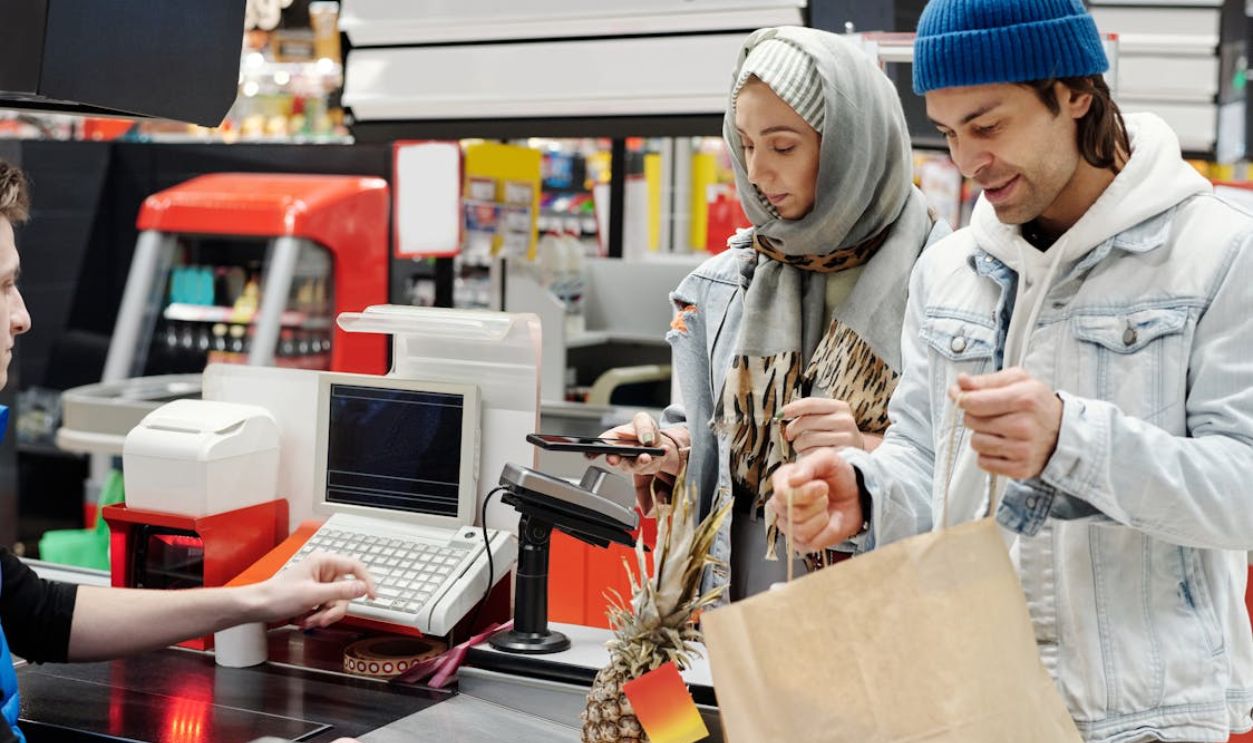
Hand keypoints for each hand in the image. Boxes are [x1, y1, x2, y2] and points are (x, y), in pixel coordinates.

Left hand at [252, 552, 375, 628]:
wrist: (257, 607)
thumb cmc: (277, 596)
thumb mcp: (312, 595)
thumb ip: (340, 591)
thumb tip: (362, 588)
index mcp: (324, 562)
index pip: (355, 567)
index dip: (367, 581)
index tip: (373, 596)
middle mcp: (323, 571)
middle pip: (346, 591)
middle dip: (334, 609)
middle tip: (322, 617)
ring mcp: (319, 584)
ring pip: (337, 603)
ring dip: (324, 615)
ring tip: (308, 619)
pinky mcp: (314, 596)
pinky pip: (327, 608)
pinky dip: (317, 616)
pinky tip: (304, 618)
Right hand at [596, 412, 686, 477]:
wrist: (657, 441)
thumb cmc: (643, 430)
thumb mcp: (643, 419)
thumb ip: (642, 424)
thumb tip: (645, 438)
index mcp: (613, 440)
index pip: (599, 446)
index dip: (592, 451)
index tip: (590, 453)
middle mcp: (620, 455)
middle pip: (613, 459)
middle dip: (613, 459)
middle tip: (614, 458)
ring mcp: (632, 464)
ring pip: (634, 466)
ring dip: (640, 461)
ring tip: (646, 455)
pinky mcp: (646, 468)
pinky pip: (652, 465)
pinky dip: (659, 457)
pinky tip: (664, 450)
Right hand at [766, 449, 862, 551]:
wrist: (856, 494)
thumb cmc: (838, 476)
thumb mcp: (827, 460)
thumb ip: (808, 465)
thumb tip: (793, 480)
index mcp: (782, 481)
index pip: (782, 495)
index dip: (805, 493)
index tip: (823, 485)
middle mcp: (781, 504)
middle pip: (792, 514)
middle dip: (818, 505)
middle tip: (826, 496)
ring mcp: (789, 525)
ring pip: (801, 531)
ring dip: (823, 519)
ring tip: (828, 508)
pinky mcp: (802, 542)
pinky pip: (812, 544)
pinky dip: (828, 533)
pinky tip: (830, 521)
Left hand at [780, 397, 864, 455]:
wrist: (855, 451)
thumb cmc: (832, 432)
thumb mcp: (826, 418)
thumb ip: (808, 413)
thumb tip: (781, 414)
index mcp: (840, 407)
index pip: (810, 404)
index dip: (792, 408)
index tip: (780, 414)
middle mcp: (845, 420)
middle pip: (806, 422)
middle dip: (792, 430)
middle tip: (789, 436)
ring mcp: (846, 437)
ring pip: (807, 439)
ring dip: (797, 444)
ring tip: (799, 446)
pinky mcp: (842, 454)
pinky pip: (813, 453)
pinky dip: (805, 455)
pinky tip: (808, 454)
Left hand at [951, 368, 1062, 480]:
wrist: (1064, 433)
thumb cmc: (1038, 405)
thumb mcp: (1018, 381)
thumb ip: (986, 380)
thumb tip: (961, 382)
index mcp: (1023, 398)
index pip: (973, 402)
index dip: (961, 398)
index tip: (961, 397)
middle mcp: (1023, 425)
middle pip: (971, 421)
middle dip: (975, 416)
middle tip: (992, 414)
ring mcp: (1022, 449)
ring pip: (975, 442)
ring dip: (981, 435)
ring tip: (999, 430)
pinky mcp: (1019, 468)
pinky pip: (983, 462)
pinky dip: (988, 454)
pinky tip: (1003, 445)